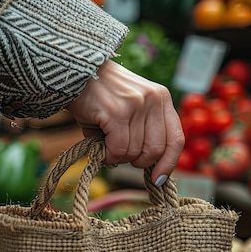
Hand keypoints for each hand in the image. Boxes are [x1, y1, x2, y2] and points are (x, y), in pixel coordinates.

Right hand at [66, 60, 183, 185]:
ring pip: (134, 152)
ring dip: (118, 158)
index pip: (176, 138)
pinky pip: (118, 150)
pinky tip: (101, 149)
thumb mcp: (131, 109)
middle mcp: (154, 99)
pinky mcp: (117, 112)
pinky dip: (108, 156)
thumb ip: (145, 132)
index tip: (157, 179)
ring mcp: (136, 105)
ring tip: (105, 145)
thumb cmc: (101, 97)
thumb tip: (153, 170)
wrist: (74, 72)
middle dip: (137, 162)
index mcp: (162, 98)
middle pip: (155, 151)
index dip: (169, 163)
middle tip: (120, 155)